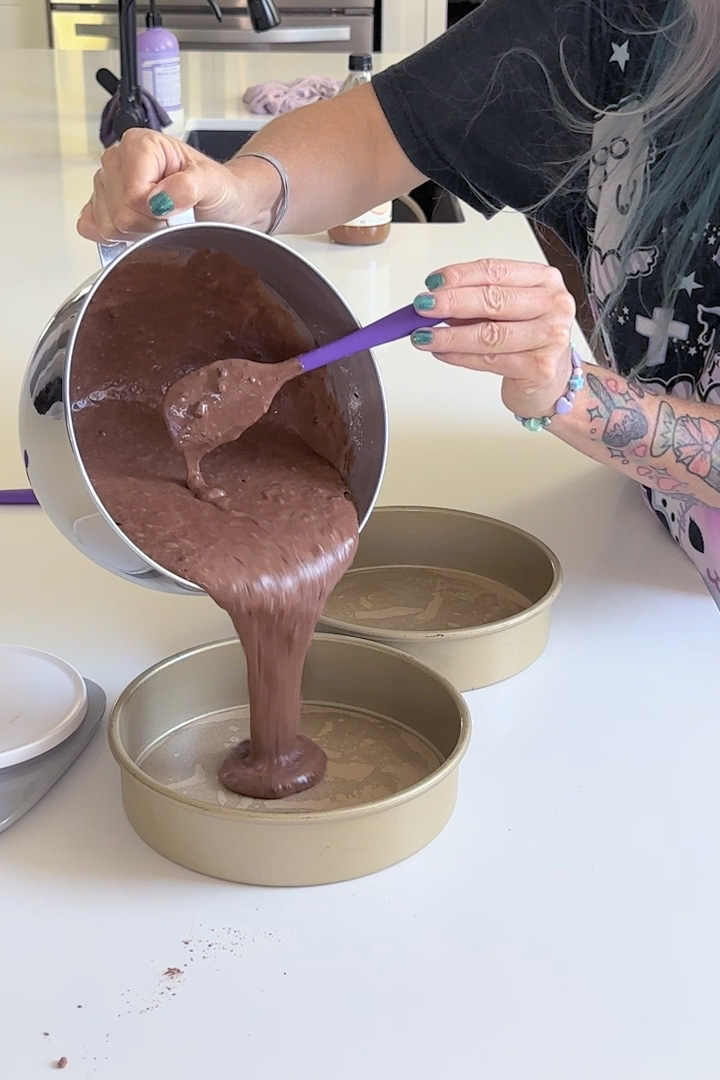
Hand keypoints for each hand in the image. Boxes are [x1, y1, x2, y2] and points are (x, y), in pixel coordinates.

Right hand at [76, 129, 277, 241]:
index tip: (176, 211)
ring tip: (160, 221)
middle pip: (120, 213)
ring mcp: (104, 183)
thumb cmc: (215, 189)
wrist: (218, 203)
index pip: (132, 194)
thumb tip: (161, 198)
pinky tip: (140, 228)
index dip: (156, 213)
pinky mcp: (99, 205)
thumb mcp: (213, 184)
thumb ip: (189, 187)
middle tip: (172, 217)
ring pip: (108, 226)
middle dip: (149, 225)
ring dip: (137, 233)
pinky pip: (92, 228)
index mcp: (139, 145)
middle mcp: (117, 160)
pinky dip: (118, 238)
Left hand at [411, 259, 576, 418]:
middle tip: (422, 306)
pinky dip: (459, 356)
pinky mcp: (541, 368)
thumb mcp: (507, 311)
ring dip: (449, 336)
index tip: (433, 283)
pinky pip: (490, 360)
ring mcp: (550, 337)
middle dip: (451, 303)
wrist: (552, 382)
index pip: (496, 271)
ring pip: (489, 334)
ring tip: (423, 336)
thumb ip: (476, 302)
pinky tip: (442, 353)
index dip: (460, 276)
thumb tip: (434, 301)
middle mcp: (554, 304)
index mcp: (545, 280)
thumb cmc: (528, 341)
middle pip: (494, 300)